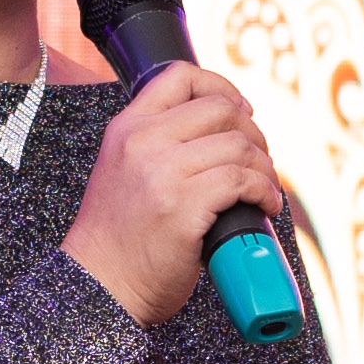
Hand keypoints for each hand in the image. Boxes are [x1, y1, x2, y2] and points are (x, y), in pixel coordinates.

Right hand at [62, 66, 286, 327]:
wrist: (98, 287)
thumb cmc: (119, 240)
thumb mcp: (122, 171)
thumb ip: (155, 146)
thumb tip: (220, 132)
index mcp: (127, 128)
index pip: (181, 76)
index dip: (222, 87)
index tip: (241, 113)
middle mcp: (142, 141)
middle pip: (221, 109)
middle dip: (253, 134)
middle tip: (258, 162)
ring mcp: (162, 172)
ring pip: (238, 146)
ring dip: (264, 167)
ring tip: (265, 189)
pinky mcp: (183, 205)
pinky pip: (242, 180)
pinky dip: (265, 191)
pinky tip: (265, 205)